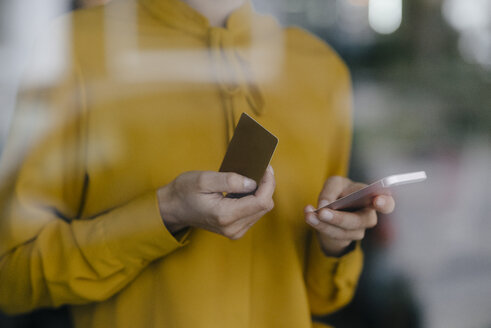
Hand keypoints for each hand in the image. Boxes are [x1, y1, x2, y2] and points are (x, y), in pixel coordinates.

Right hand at [156, 166, 274, 239]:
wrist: (173, 208)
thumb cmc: (185, 191)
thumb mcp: (204, 180)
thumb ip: (230, 180)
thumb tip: (252, 182)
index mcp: (225, 215)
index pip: (261, 201)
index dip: (268, 183)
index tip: (265, 167)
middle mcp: (233, 228)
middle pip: (265, 206)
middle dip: (266, 186)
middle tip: (260, 168)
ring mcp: (234, 231)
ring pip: (262, 209)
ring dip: (260, 192)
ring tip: (251, 177)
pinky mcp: (235, 230)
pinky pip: (254, 213)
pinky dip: (254, 199)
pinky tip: (245, 189)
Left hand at [304, 176, 394, 256]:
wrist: (331, 208)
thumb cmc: (339, 191)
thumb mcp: (334, 183)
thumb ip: (331, 190)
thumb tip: (325, 205)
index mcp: (371, 198)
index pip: (387, 203)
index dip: (385, 203)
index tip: (377, 201)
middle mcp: (368, 216)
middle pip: (360, 221)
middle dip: (340, 218)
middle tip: (322, 212)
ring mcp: (357, 231)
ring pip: (343, 232)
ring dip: (323, 224)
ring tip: (309, 214)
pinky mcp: (344, 239)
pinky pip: (332, 236)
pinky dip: (318, 225)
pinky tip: (308, 215)